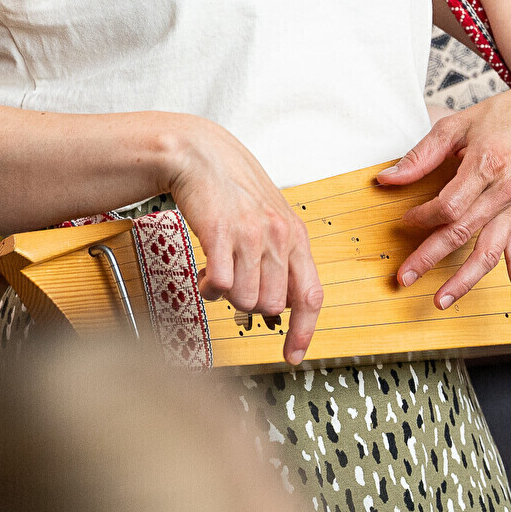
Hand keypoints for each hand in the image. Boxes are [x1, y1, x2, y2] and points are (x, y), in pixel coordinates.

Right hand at [166, 118, 320, 364]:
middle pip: (272, 305)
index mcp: (296, 236)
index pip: (310, 295)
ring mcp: (251, 235)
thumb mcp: (271, 220)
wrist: (200, 156)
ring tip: (219, 273)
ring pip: (245, 299)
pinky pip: (220, 285)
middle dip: (250, 304)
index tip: (294, 355)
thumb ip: (281, 259)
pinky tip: (207, 272)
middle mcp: (279, 236)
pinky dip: (209, 288)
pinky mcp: (221, 234)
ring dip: (227, 296)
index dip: (304, 331)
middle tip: (236, 285)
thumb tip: (280, 304)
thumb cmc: (234, 190)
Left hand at [382, 71, 510, 315]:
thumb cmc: (503, 116)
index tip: (404, 221)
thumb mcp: (457, 124)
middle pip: (463, 233)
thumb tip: (387, 178)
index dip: (423, 217)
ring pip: (490, 252)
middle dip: (430, 257)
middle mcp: (504, 191)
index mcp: (486, 164)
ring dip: (466, 280)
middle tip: (404, 278)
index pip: (449, 205)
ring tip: (442, 301)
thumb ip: (421, 154)